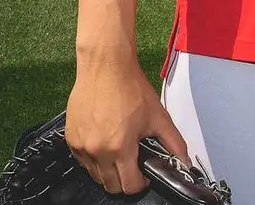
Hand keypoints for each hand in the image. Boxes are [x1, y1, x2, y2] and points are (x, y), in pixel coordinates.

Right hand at [65, 51, 189, 194]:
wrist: (106, 67)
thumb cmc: (131, 88)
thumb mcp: (158, 115)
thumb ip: (173, 141)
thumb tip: (185, 160)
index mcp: (119, 148)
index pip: (129, 186)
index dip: (141, 183)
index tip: (144, 173)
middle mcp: (97, 151)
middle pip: (110, 185)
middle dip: (125, 179)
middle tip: (133, 161)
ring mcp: (81, 147)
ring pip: (95, 175)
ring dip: (108, 169)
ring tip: (120, 147)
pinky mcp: (70, 140)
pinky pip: (83, 160)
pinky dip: (94, 157)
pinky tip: (105, 139)